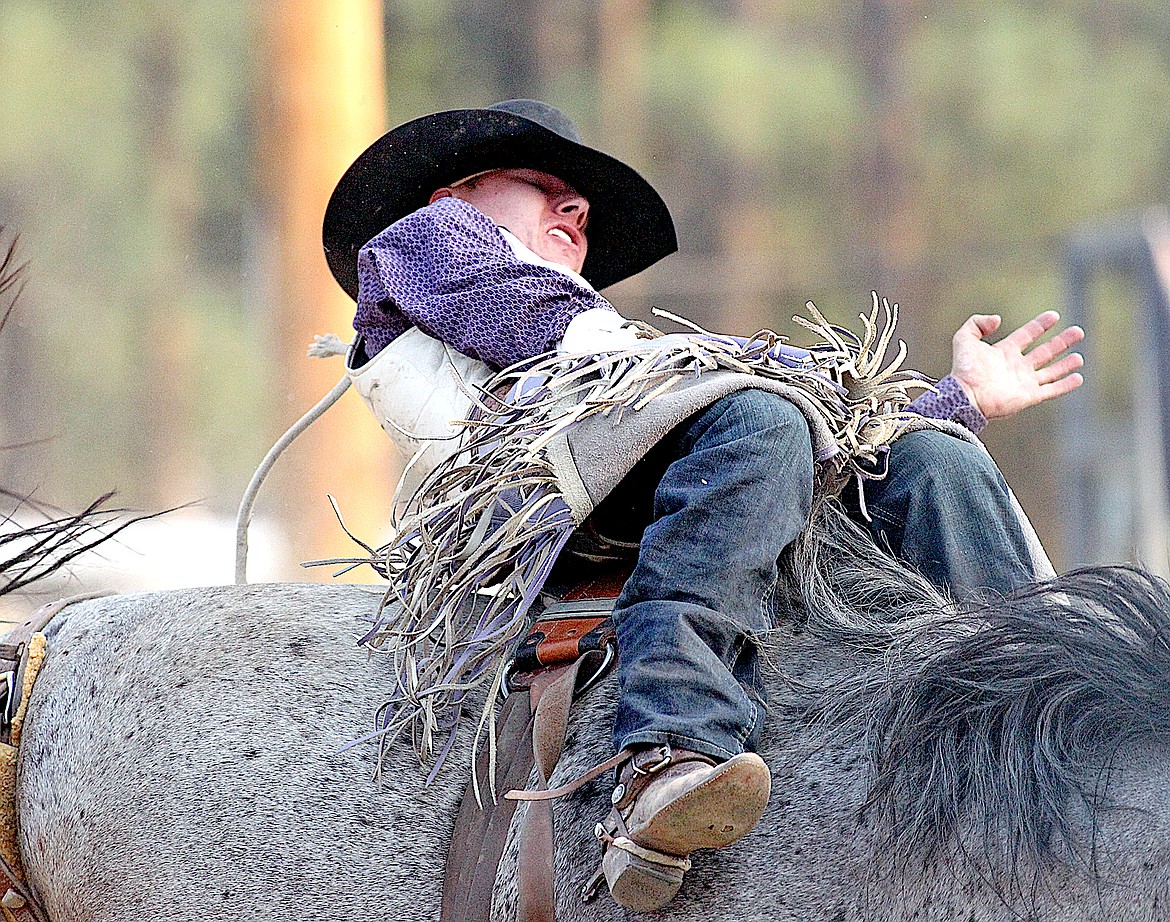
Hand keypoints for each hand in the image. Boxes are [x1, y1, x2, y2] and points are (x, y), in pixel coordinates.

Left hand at [949, 311, 1083, 419]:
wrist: (966, 395)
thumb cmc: (964, 369)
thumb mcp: (963, 338)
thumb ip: (976, 323)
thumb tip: (998, 319)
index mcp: (1004, 352)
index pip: (1027, 335)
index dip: (1040, 325)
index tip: (1054, 315)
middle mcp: (1016, 366)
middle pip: (1044, 352)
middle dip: (1061, 342)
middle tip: (1078, 331)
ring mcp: (1024, 382)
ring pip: (1051, 371)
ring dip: (1066, 364)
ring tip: (1079, 357)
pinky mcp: (1029, 397)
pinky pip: (1051, 390)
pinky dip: (1065, 385)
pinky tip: (1078, 378)